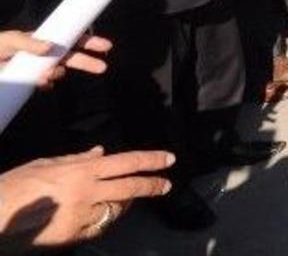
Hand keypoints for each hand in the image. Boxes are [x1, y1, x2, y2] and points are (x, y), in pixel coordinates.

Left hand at [0, 31, 110, 87]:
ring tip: (44, 76)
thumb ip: (29, 43)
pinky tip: (41, 84)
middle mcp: (46, 54)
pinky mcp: (32, 82)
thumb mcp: (10, 40)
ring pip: (58, 72)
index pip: (72, 39)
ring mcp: (40, 68)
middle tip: (103, 68)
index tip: (106, 46)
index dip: (89, 42)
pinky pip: (46, 84)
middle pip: (72, 58)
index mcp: (45, 40)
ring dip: (57, 74)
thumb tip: (50, 46)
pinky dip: (46, 84)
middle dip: (88, 62)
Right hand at [0, 147, 172, 249]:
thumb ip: (76, 159)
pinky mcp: (74, 237)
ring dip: (126, 204)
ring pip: (117, 210)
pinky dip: (104, 219)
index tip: (169, 160)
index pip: (126, 163)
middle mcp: (87, 193)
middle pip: (131, 188)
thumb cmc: (14, 186)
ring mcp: (82, 217)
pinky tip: (103, 214)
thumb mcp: (45, 164)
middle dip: (153, 186)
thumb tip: (100, 152)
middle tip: (166, 185)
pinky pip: (98, 226)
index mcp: (81, 171)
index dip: (150, 161)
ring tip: (131, 199)